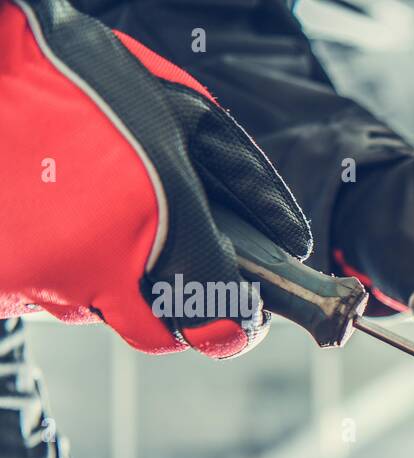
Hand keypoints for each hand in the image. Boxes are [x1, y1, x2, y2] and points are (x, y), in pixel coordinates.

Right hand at [0, 0, 309, 356]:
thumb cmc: (87, 80)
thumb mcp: (185, 116)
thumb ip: (247, 184)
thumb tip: (291, 242)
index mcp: (159, 218)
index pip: (213, 323)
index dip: (232, 325)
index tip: (238, 315)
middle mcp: (102, 261)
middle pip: (153, 327)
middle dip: (162, 296)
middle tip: (148, 241)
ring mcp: (45, 277)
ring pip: (96, 309)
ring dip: (103, 275)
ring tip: (89, 208)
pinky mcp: (6, 279)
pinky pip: (48, 294)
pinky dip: (57, 266)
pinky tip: (53, 214)